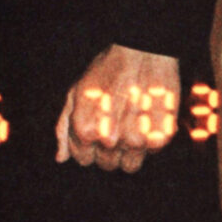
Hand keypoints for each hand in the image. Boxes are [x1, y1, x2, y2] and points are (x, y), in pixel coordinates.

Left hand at [56, 44, 181, 171]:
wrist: (142, 55)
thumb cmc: (106, 73)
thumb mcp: (75, 94)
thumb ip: (64, 127)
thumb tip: (61, 158)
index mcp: (85, 129)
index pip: (83, 160)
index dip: (88, 147)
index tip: (96, 130)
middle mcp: (110, 140)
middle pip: (107, 165)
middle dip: (108, 150)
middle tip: (113, 125)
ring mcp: (137, 141)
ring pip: (129, 166)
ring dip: (128, 151)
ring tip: (128, 124)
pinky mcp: (160, 138)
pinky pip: (150, 154)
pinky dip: (147, 141)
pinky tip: (143, 119)